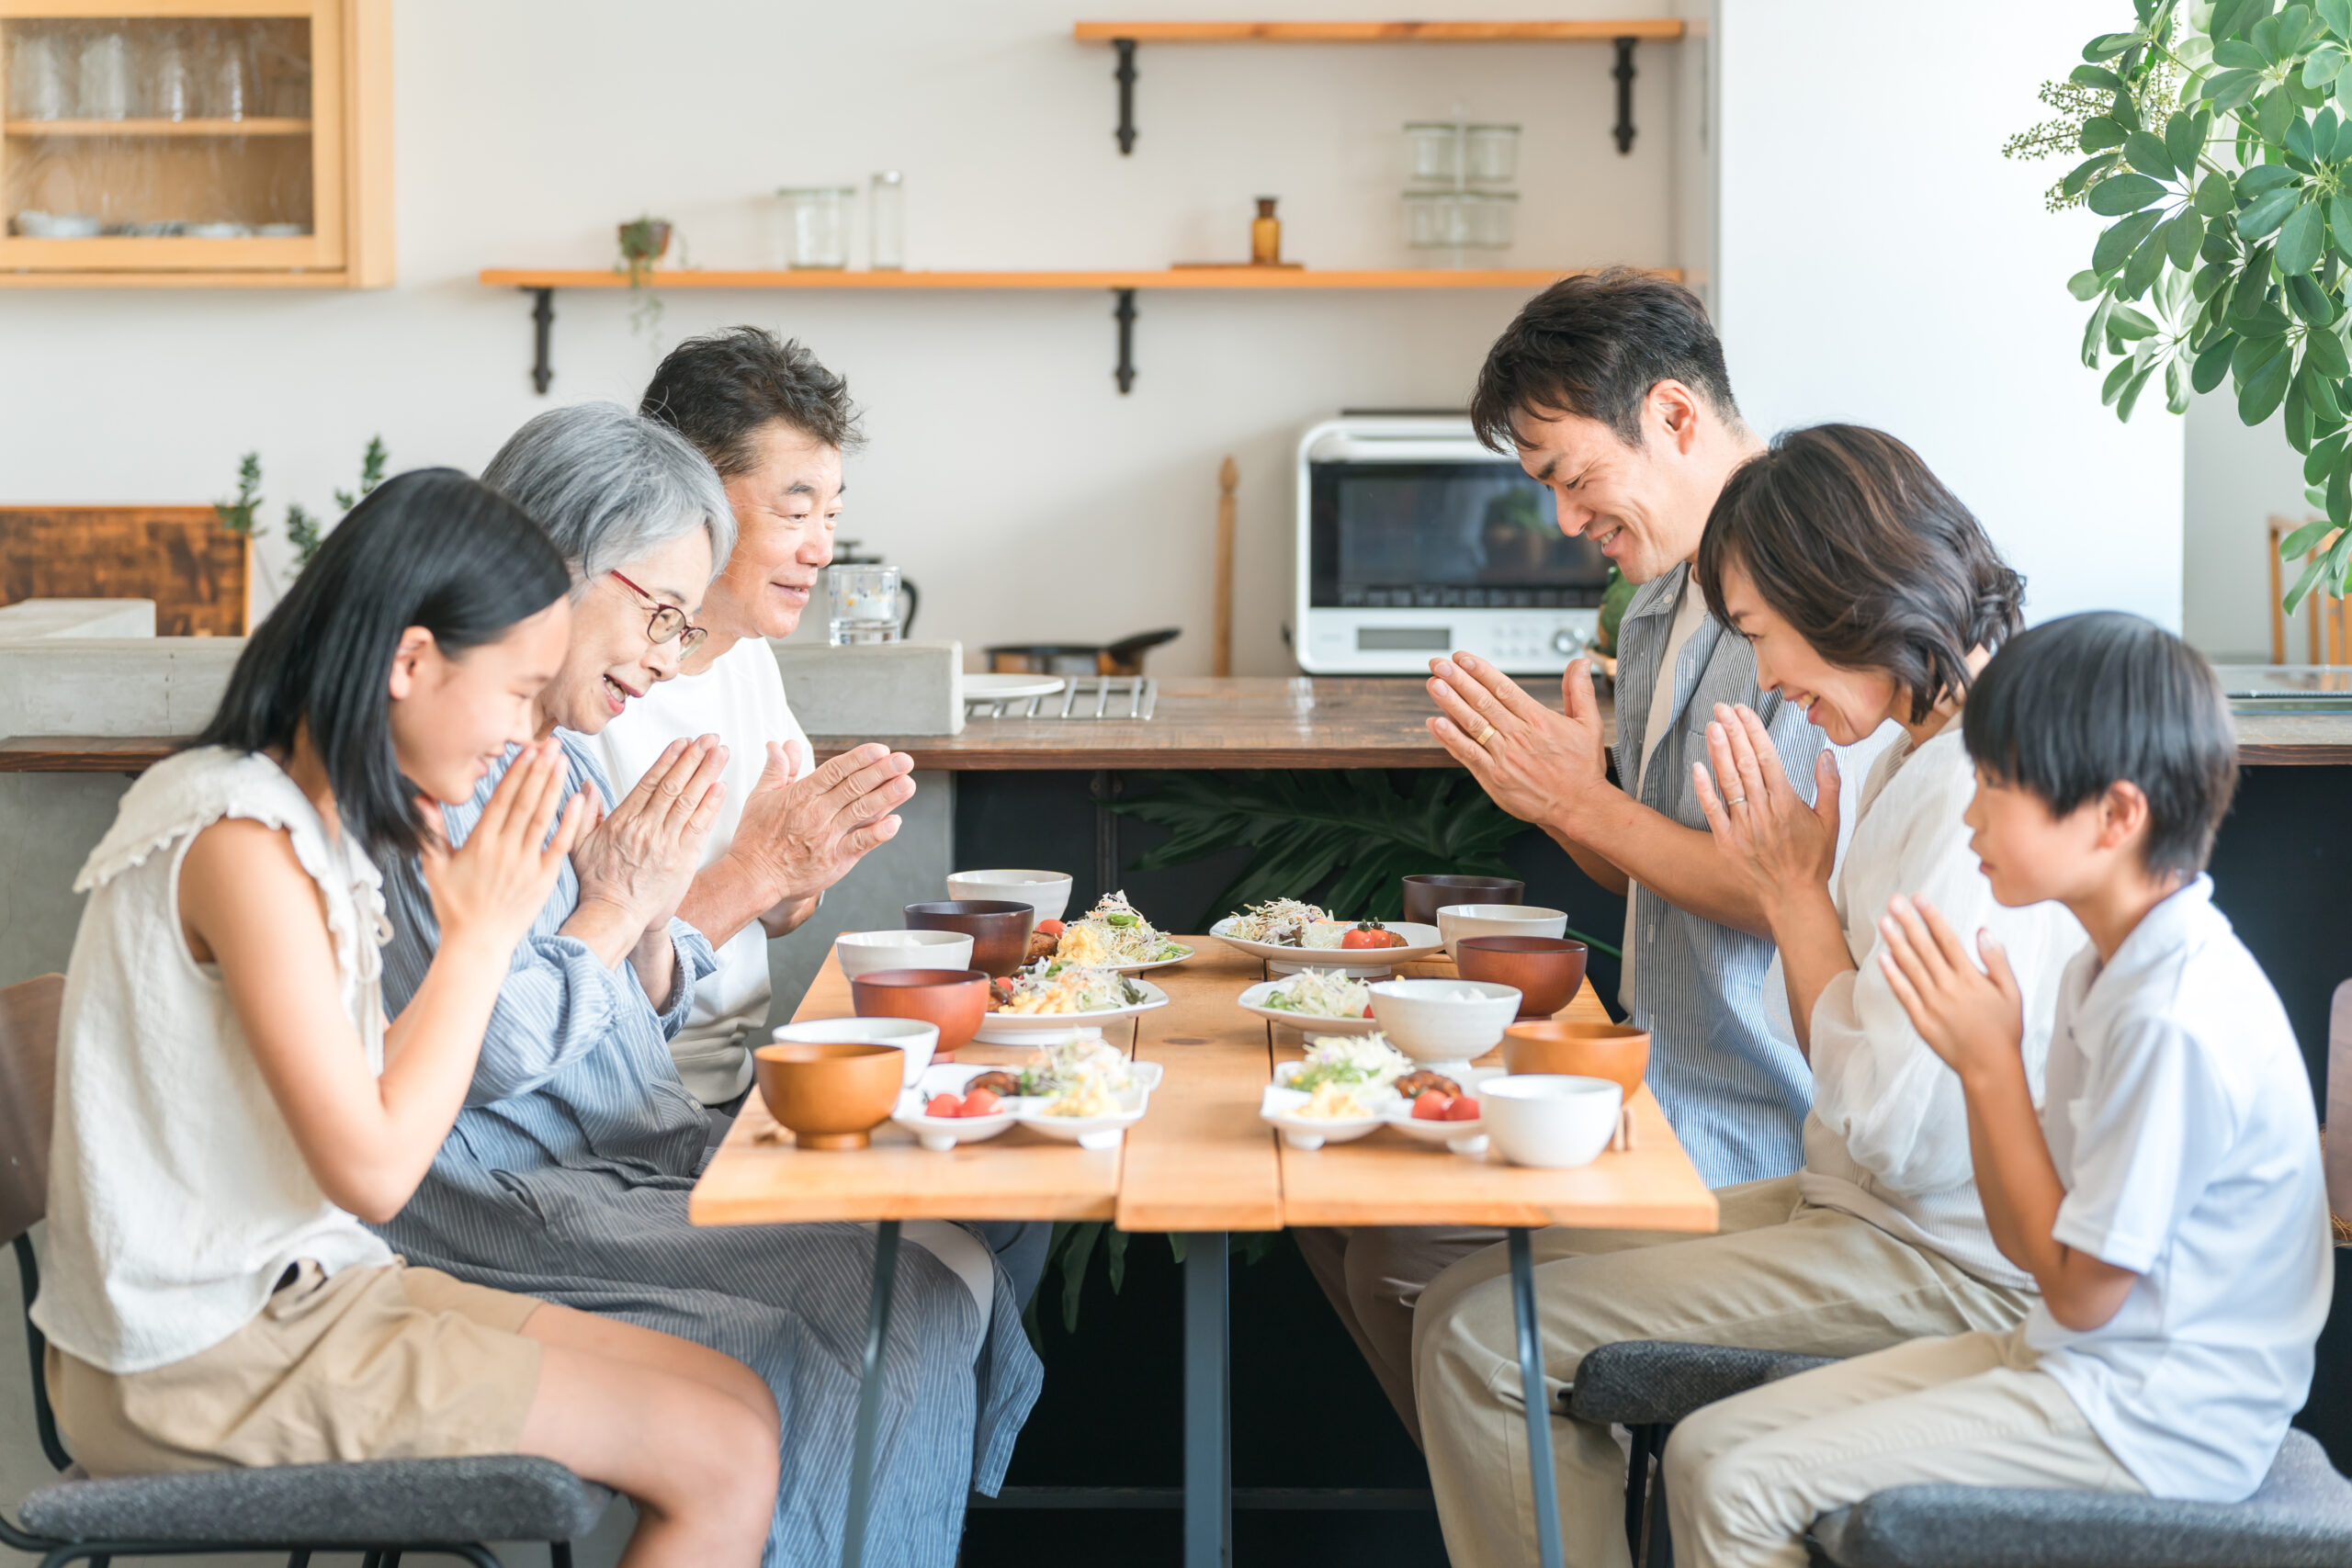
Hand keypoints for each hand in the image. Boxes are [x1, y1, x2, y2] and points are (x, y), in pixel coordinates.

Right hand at [419, 739, 588, 953]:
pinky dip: (570, 823)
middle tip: (552, 742)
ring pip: (543, 817)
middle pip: (526, 801)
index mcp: (479, 843)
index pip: (501, 799)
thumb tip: (421, 798)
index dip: (516, 772)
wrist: (478, 944)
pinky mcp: (544, 879)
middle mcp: (505, 849)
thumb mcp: (434, 867)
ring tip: (563, 760)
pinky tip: (578, 800)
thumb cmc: (454, 906)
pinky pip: (559, 845)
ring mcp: (527, 864)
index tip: (527, 749)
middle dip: (539, 769)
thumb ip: (431, 830)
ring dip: (554, 787)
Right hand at [571, 735, 729, 936]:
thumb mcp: (579, 844)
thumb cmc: (598, 882)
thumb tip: (586, 785)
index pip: (649, 782)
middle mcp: (646, 828)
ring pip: (689, 801)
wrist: (615, 915)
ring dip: (707, 774)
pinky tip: (721, 787)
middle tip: (710, 738)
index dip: (668, 759)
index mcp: (622, 821)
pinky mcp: (682, 860)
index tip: (682, 742)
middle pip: (673, 785)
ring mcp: (666, 844)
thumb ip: (585, 812)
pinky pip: (699, 827)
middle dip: (693, 758)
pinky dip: (711, 806)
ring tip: (721, 753)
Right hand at [731, 740, 913, 903]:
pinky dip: (879, 833)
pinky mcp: (835, 859)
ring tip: (907, 784)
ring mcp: (827, 836)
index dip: (860, 758)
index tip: (880, 749)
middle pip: (854, 787)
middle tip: (904, 760)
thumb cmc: (756, 837)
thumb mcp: (761, 796)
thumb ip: (778, 769)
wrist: (753, 876)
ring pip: (862, 811)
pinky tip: (896, 822)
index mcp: (801, 795)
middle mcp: (817, 813)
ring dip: (888, 797)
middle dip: (882, 771)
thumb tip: (783, 745)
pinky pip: (861, 844)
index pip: (836, 770)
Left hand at [1425, 652, 1611, 830]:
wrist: (1579, 807)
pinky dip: (1450, 739)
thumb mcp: (1589, 724)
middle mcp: (1519, 736)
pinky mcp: (1494, 778)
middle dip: (1458, 680)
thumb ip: (1579, 691)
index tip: (1463, 658)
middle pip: (1483, 702)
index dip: (1481, 671)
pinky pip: (1468, 755)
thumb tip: (1580, 662)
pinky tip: (1436, 723)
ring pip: (1473, 725)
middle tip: (1439, 664)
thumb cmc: (1583, 768)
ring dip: (1450, 704)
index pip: (1504, 689)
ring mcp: (1504, 757)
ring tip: (1434, 685)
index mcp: (1538, 720)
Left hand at [1690, 703, 1837, 917]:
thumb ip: (1828, 786)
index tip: (1744, 711)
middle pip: (1746, 763)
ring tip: (1711, 726)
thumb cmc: (1812, 861)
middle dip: (1733, 732)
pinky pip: (1713, 811)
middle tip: (1722, 708)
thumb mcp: (1830, 822)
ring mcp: (1744, 826)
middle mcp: (1765, 811)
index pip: (1768, 758)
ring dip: (1719, 752)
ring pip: (1729, 782)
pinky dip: (1704, 789)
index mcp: (1788, 803)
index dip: (1754, 731)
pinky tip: (1697, 767)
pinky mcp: (1727, 842)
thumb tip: (1826, 754)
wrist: (1793, 899)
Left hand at [1876, 893, 2023, 1078]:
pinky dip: (1892, 975)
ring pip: (1910, 967)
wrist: (1990, 1067)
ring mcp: (1932, 1004)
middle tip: (1894, 901)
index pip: (1947, 940)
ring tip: (1883, 922)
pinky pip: (1903, 994)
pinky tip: (1882, 958)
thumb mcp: (2011, 992)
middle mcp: (1949, 988)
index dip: (1931, 917)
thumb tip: (1983, 931)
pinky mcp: (1921, 1020)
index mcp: (1971, 978)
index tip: (1919, 898)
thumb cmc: (2004, 1029)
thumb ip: (1997, 960)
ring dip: (1896, 943)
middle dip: (1908, 922)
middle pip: (1924, 948)